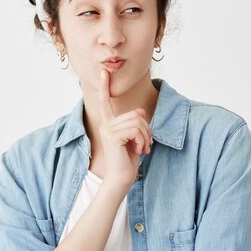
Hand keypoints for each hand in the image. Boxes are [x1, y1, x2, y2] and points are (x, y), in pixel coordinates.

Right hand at [98, 69, 152, 190]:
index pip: (105, 102)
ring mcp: (108, 129)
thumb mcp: (134, 139)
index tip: (103, 72)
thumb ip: (135, 124)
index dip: (104, 87)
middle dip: (146, 129)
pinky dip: (142, 141)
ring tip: (143, 149)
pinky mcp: (112, 136)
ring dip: (146, 137)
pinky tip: (139, 151)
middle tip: (146, 145)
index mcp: (109, 123)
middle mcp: (106, 124)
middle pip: (135, 114)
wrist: (120, 178)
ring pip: (137, 122)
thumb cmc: (127, 160)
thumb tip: (140, 110)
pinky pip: (135, 130)